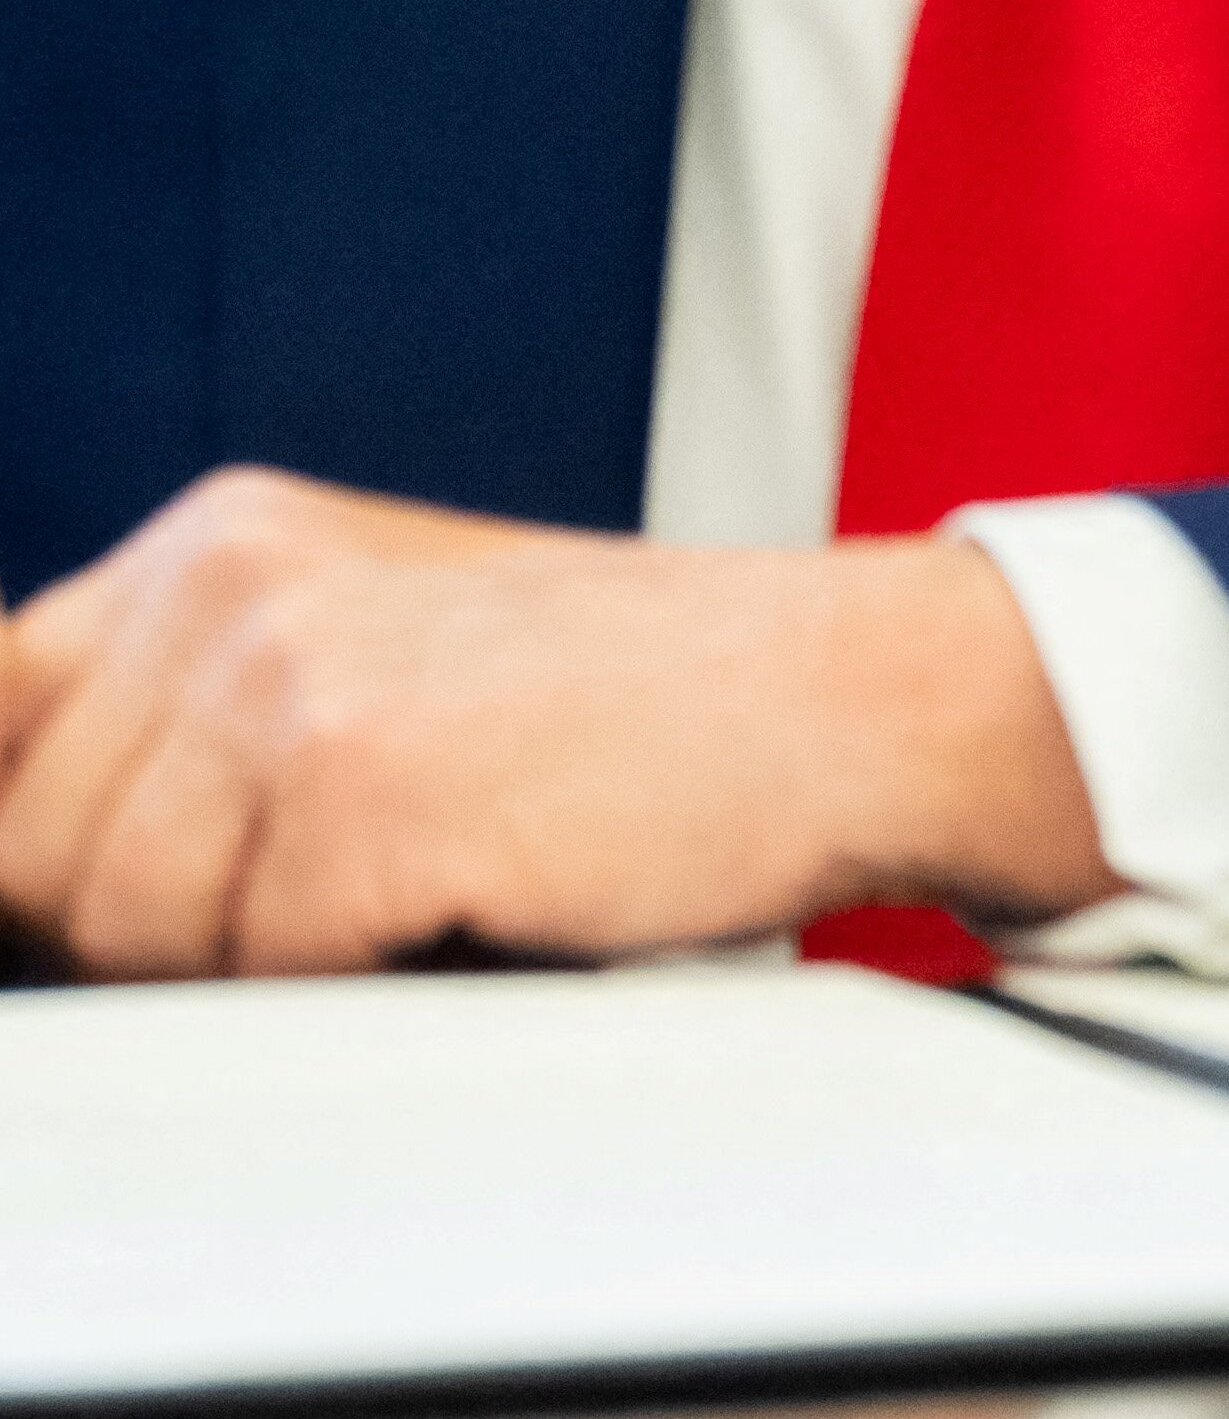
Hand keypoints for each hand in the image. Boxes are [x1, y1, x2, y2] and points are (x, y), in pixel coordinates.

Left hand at [0, 469, 1113, 976]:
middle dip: (161, 927)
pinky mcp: (363, 789)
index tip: (142, 882)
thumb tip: (20, 861)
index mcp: (222, 540)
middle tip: (345, 892)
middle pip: (35, 859)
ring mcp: (293, 677)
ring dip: (275, 964)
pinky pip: (259, 980)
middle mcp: (233, 580)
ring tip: (425, 887)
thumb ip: (182, 724)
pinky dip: (372, 983)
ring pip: (129, 937)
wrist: (851, 696)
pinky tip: (482, 899)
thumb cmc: (634, 712)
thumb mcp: (376, 654)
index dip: (46, 848)